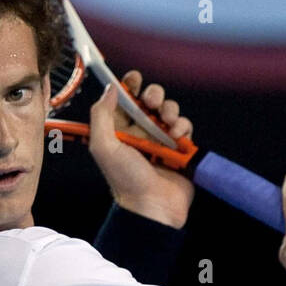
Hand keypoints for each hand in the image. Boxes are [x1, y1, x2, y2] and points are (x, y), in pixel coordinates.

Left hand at [88, 70, 195, 228]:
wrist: (152, 206)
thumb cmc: (125, 180)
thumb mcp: (103, 146)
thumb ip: (101, 115)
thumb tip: (110, 88)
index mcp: (120, 128)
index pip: (125, 98)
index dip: (130, 85)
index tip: (135, 80)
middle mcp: (140, 131)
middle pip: (150, 98)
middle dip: (154, 94)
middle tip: (152, 103)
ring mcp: (161, 138)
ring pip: (169, 109)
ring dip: (170, 109)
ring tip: (168, 124)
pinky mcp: (179, 147)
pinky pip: (184, 125)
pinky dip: (182, 125)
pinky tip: (177, 136)